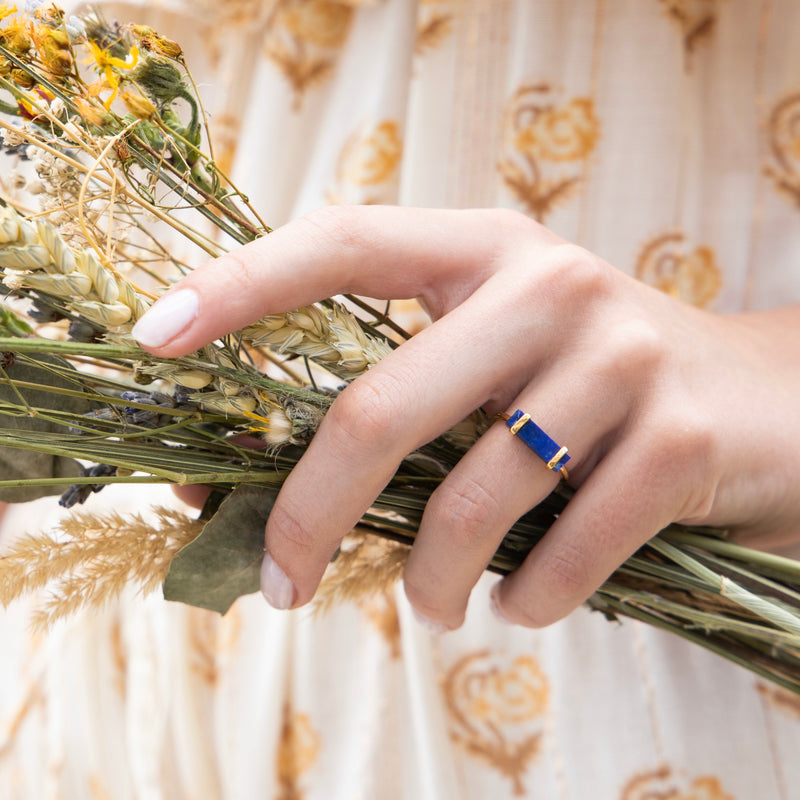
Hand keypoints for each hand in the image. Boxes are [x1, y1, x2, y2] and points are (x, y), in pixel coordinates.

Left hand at [132, 206, 799, 629]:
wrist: (759, 405)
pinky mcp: (682, 439)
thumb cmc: (588, 393)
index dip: (242, 283)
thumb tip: (240, 488)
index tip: (156, 332)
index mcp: (485, 253)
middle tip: (284, 582)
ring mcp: (622, 357)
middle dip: (312, 513)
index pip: (343, 241)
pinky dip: (528, 601)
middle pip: (384, 407)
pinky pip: (567, 551)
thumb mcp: (494, 369)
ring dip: (433, 578)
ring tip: (434, 603)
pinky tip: (521, 604)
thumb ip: (398, 407)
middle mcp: (550, 287)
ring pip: (476, 499)